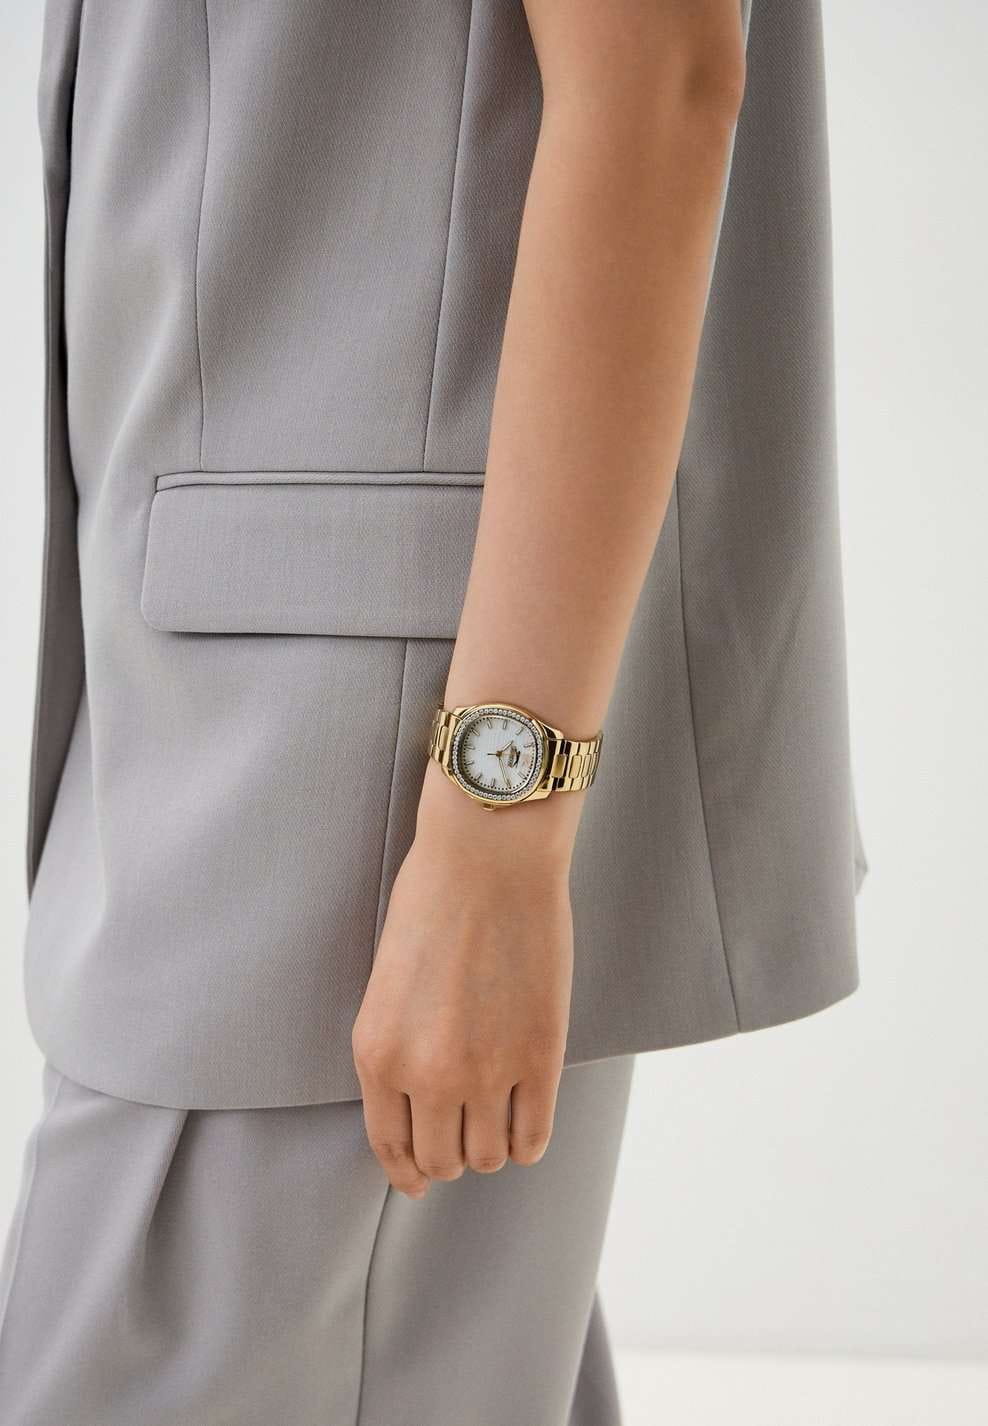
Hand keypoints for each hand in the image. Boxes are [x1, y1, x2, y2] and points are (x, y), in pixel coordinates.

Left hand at [351, 761, 580, 1198]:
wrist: (488, 857)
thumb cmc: (434, 903)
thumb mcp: (387, 986)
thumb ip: (397, 1051)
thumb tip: (419, 1109)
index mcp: (377, 1054)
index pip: (390, 1146)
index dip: (408, 1172)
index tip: (418, 1182)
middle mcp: (426, 1074)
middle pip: (443, 1162)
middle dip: (452, 1153)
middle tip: (466, 1128)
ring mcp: (486, 1071)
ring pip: (489, 1157)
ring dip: (493, 1145)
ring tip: (499, 1113)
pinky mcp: (540, 1058)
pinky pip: (534, 1138)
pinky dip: (530, 1139)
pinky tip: (529, 1115)